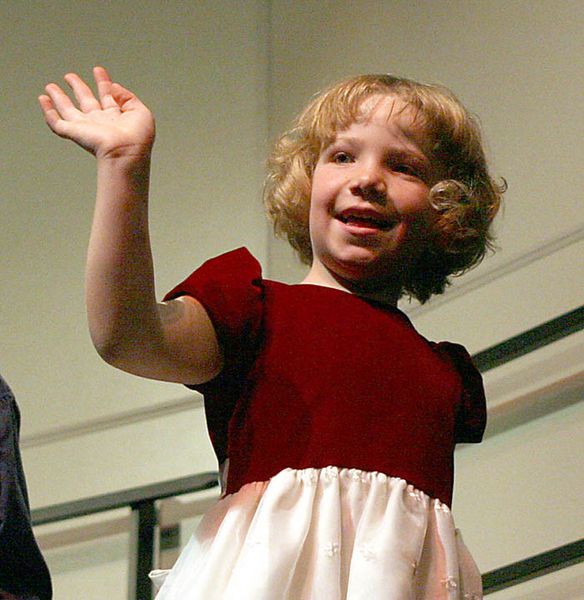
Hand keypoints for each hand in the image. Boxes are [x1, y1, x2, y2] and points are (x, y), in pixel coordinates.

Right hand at [39, 66, 154, 159]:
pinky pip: (56, 122)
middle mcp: (100, 122)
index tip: (98, 70)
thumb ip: (128, 97)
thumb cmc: (138, 139)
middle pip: (86, 101)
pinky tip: (43, 100)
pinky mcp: (74, 133)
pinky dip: (48, 111)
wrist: (125, 152)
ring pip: (68, 110)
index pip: (108, 96)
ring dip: (59, 97)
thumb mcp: (141, 112)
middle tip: (70, 76)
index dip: (103, 82)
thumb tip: (114, 87)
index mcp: (117, 118)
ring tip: (51, 86)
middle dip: (78, 87)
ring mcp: (86, 127)